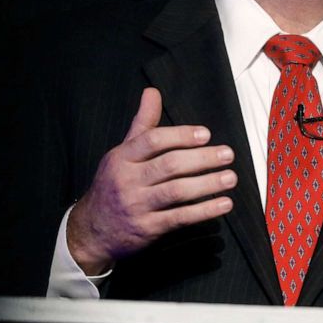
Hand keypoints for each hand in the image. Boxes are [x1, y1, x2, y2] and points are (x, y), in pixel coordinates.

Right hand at [66, 87, 235, 274]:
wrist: (92, 231)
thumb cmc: (113, 184)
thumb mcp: (122, 153)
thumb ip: (142, 123)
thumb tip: (152, 92)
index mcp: (122, 158)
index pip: (153, 141)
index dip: (181, 136)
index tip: (206, 134)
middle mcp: (128, 180)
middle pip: (169, 165)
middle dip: (202, 158)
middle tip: (228, 154)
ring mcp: (137, 206)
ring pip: (176, 191)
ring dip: (207, 184)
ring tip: (230, 178)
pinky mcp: (147, 229)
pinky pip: (179, 218)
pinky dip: (204, 211)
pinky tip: (223, 203)